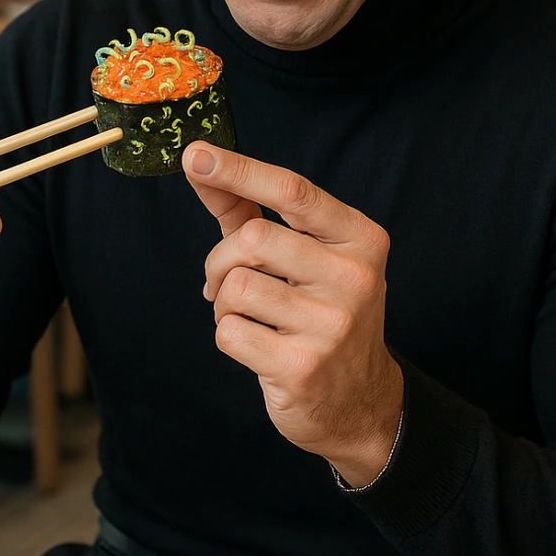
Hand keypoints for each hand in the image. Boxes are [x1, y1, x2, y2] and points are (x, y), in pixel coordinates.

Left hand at [182, 143, 402, 487]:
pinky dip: (228, 336)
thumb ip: (251, 211)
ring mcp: (332, 325)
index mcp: (361, 239)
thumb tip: (200, 165)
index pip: (294, 191)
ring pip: (236, 288)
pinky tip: (257, 346)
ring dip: (223, 303)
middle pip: (253, 241)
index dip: (239, 170)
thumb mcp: (306, 256)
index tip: (195, 155)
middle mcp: (354, 277)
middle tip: (225, 283)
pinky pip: (229, 333)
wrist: (361, 401)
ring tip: (248, 317)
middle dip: (221, 261)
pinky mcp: (303, 368)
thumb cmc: (322, 312)